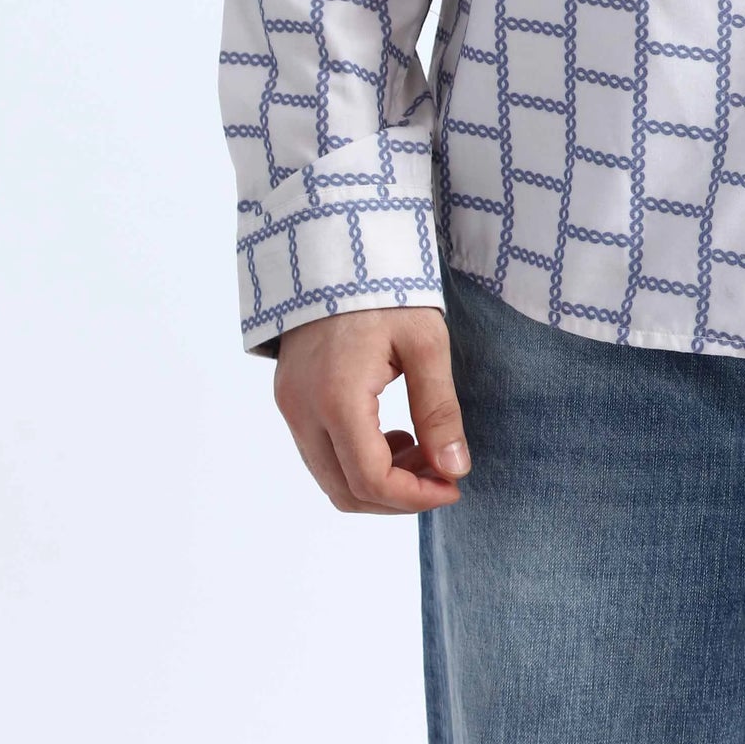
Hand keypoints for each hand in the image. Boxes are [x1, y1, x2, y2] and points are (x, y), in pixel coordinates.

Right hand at [272, 305, 469, 512]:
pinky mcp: (290, 399)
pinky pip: (320, 454)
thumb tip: (454, 468)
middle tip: (442, 474)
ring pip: (330, 478)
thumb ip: (439, 409)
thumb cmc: (386, 286)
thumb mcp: (425, 342)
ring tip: (422, 450)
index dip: (416, 497)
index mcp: (336, 397)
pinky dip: (357, 461)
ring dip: (378, 481)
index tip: (453, 486)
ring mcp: (290, 406)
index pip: (372, 480)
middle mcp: (303, 411)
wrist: (336, 246)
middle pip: (346, 491)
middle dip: (399, 496)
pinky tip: (393, 435)